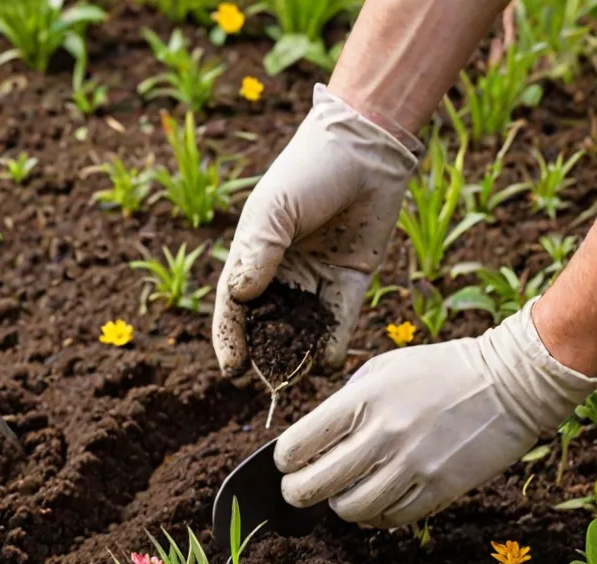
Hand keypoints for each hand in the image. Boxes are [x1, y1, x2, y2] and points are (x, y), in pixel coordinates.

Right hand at [212, 85, 417, 375]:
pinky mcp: (348, 283)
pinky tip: (326, 361)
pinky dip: (331, 344)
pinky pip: (337, 322)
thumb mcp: (274, 210)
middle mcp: (282, 275)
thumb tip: (239, 299)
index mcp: (253, 257)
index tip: (233, 370)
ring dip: (297, 356)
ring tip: (296, 377)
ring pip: (300, 331)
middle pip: (266, 327)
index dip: (230, 340)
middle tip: (268, 381)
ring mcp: (315, 281)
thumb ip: (259, 253)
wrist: (366, 148)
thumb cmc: (309, 171)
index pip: (234, 308)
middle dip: (264, 356)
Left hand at [274, 301, 596, 526]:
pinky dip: (376, 516)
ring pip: (350, 510)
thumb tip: (311, 441)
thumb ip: (345, 403)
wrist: (512, 382)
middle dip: (297, 492)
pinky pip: (390, 519)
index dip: (285, 460)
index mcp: (363, 399)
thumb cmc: (442, 371)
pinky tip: (378, 501)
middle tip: (299, 490)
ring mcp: (412, 465)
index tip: (290, 461)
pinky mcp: (438, 489)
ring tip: (344, 494)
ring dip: (339, 506)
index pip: (297, 445)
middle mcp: (383, 434)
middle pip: (314, 486)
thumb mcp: (385, 369)